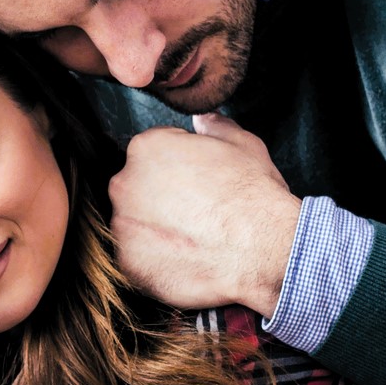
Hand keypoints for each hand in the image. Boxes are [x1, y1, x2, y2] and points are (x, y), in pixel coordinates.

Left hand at [108, 115, 301, 317]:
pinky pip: (138, 259)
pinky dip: (156, 261)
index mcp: (147, 148)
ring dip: (157, 229)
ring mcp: (122, 227)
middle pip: (138, 188)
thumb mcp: (243, 145)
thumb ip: (214, 127)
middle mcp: (125, 184)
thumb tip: (202, 120)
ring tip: (193, 238)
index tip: (196, 182)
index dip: (178, 167)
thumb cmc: (253, 196)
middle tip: (196, 212)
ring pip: (135, 224)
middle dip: (161, 198)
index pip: (152, 152)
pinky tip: (186, 260)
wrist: (263, 251)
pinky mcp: (128, 264)